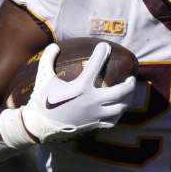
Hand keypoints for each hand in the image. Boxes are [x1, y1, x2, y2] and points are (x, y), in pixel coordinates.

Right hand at [18, 42, 135, 143]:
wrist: (39, 126)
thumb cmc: (42, 100)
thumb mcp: (43, 77)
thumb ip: (48, 59)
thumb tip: (54, 45)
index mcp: (80, 87)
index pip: (95, 65)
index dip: (101, 53)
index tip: (105, 46)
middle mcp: (91, 101)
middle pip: (120, 91)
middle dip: (129, 83)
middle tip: (131, 78)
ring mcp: (94, 114)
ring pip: (120, 108)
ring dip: (127, 100)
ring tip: (128, 94)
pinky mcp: (93, 125)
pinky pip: (112, 121)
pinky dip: (118, 114)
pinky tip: (118, 109)